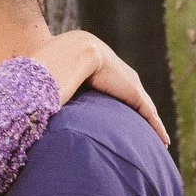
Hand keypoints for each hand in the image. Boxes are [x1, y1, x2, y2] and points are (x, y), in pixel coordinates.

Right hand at [33, 30, 169, 145]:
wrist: (75, 52)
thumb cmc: (60, 66)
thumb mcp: (59, 84)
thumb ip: (53, 94)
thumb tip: (32, 109)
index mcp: (103, 76)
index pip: (116, 95)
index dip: (119, 110)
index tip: (120, 124)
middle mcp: (120, 79)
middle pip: (135, 103)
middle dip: (142, 120)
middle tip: (147, 136)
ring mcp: (129, 86)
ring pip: (145, 111)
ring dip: (152, 127)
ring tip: (160, 143)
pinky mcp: (134, 94)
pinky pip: (149, 114)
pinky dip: (156, 127)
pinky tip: (163, 141)